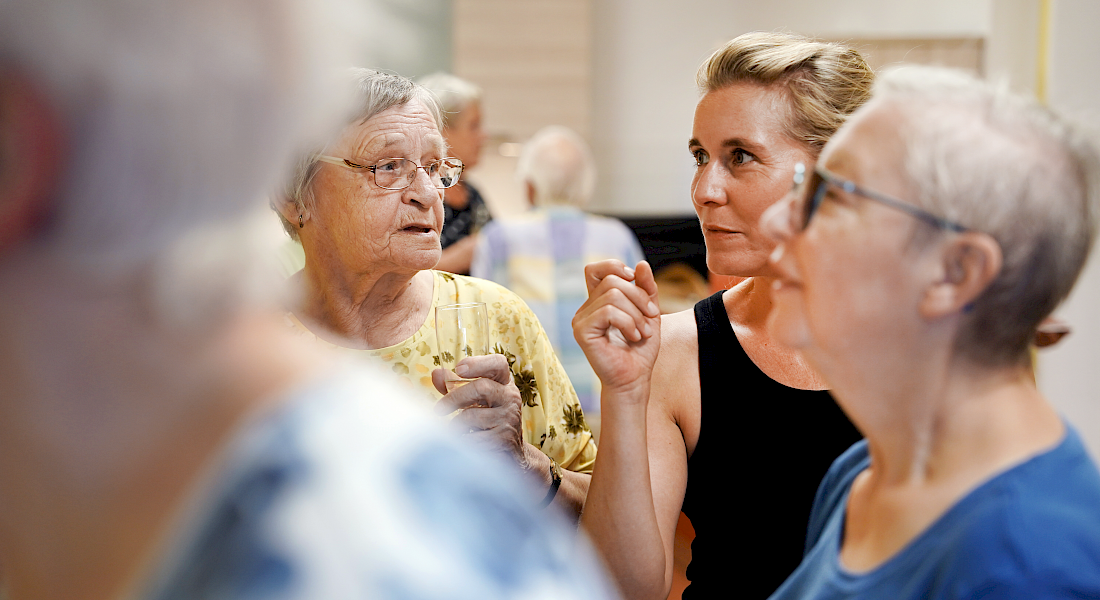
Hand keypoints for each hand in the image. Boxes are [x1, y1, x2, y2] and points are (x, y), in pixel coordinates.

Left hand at [433, 354, 526, 467]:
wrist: (509, 453)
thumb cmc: (487, 421)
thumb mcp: (476, 400)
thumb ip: (455, 386)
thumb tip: (436, 373)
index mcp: (504, 384)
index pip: (498, 363)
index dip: (478, 363)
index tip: (458, 369)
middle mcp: (511, 398)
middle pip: (481, 387)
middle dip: (454, 397)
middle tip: (439, 409)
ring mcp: (509, 418)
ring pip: (472, 415)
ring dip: (456, 424)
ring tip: (458, 430)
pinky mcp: (503, 439)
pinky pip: (471, 437)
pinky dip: (462, 440)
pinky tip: (466, 443)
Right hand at [572, 260, 660, 397]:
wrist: (635, 379)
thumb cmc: (640, 349)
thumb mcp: (649, 312)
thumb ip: (646, 289)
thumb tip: (641, 265)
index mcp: (598, 302)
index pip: (596, 269)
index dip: (615, 267)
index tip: (635, 280)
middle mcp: (586, 309)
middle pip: (612, 280)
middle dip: (638, 296)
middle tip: (651, 317)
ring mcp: (580, 319)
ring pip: (612, 295)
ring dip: (636, 313)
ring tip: (642, 332)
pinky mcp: (582, 331)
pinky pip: (608, 311)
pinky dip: (628, 322)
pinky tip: (633, 336)